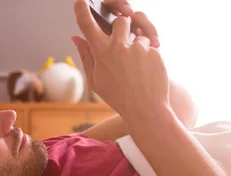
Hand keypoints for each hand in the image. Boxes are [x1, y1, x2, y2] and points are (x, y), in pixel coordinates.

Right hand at [71, 0, 168, 121]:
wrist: (146, 109)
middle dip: (124, 27)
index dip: (82, 11)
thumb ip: (86, 56)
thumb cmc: (118, 96)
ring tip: (137, 68)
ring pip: (138, 35)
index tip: (80, 1)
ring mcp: (138, 48)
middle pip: (121, 20)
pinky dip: (150, 56)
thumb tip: (76, 38)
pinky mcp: (154, 51)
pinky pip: (151, 45)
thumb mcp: (95, 80)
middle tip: (124, 41)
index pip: (87, 26)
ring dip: (138, 46)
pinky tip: (147, 72)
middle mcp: (119, 48)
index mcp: (101, 54)